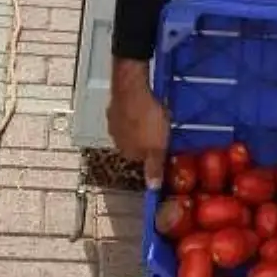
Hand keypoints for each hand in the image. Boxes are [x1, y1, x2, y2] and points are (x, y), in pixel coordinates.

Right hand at [108, 57, 170, 188]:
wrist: (132, 89)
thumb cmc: (148, 120)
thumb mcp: (157, 147)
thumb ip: (154, 167)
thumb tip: (152, 188)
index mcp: (127, 152)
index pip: (140, 160)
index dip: (153, 152)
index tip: (164, 143)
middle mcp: (116, 140)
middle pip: (133, 144)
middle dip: (144, 139)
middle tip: (160, 128)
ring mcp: (113, 122)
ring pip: (128, 129)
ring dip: (138, 124)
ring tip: (152, 114)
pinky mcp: (113, 106)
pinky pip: (125, 113)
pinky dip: (133, 111)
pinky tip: (143, 104)